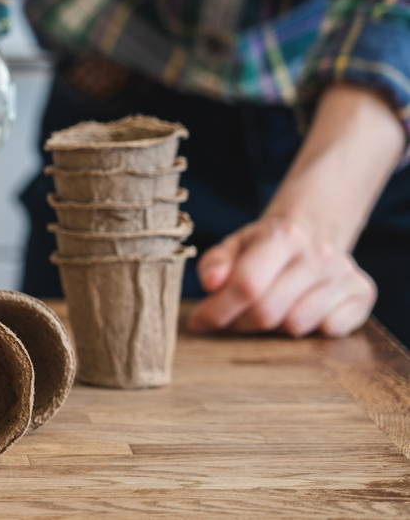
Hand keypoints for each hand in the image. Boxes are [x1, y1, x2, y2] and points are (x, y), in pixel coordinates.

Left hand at [187, 215, 376, 337]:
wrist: (314, 232)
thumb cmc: (264, 247)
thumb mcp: (234, 246)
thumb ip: (214, 263)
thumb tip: (211, 284)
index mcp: (282, 235)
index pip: (247, 284)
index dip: (218, 310)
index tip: (199, 323)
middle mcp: (318, 254)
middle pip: (269, 311)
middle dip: (239, 324)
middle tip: (229, 321)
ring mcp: (344, 273)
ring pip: (296, 325)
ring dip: (273, 327)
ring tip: (268, 309)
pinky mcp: (362, 292)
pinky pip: (329, 330)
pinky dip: (309, 329)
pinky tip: (300, 309)